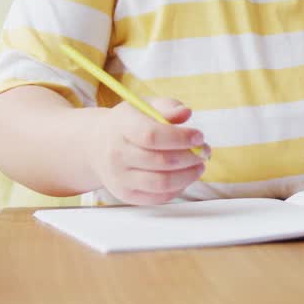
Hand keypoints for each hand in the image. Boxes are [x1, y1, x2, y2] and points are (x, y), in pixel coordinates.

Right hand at [88, 99, 208, 205]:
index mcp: (121, 127)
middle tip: (205, 151)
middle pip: (160, 161)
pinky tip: (186, 176)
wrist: (98, 145)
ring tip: (199, 165)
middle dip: (191, 157)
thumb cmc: (130, 123)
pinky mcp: (126, 194)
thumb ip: (167, 107)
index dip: (180, 137)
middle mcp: (117, 154)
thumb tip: (185, 113)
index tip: (199, 136)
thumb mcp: (145, 106)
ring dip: (188, 175)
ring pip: (161, 183)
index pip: (151, 135)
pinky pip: (157, 197)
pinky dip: (178, 188)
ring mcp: (119, 177)